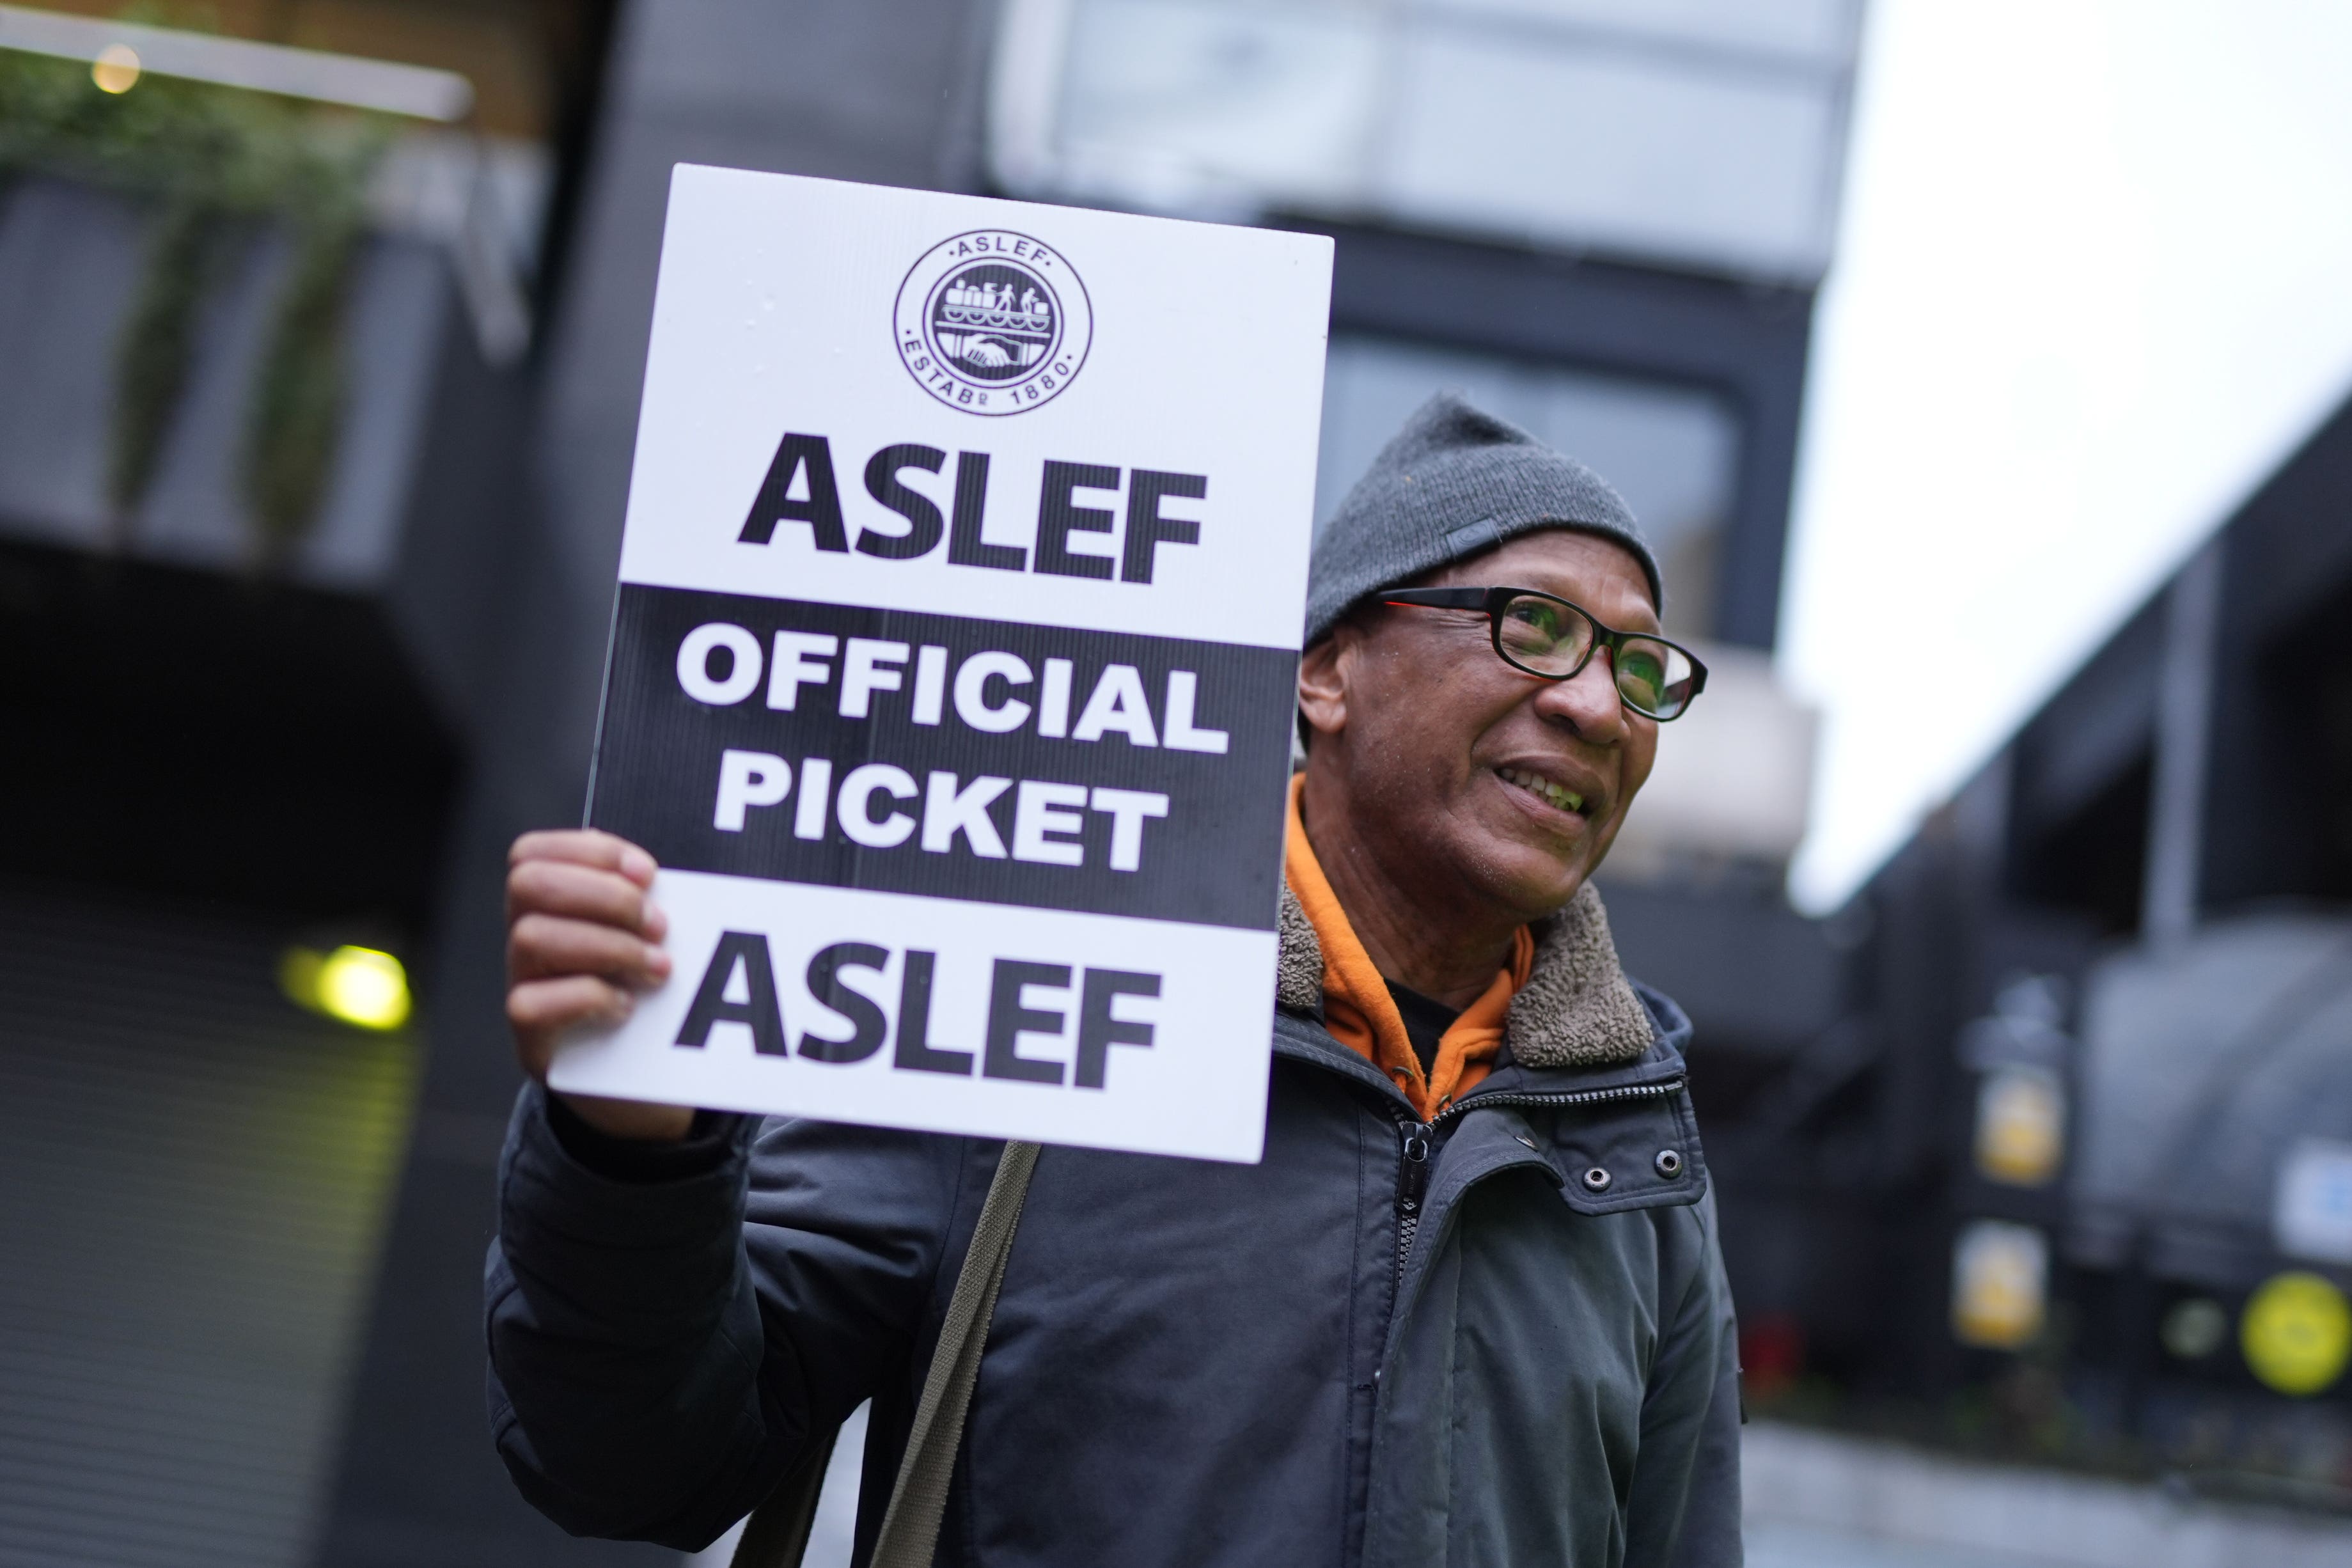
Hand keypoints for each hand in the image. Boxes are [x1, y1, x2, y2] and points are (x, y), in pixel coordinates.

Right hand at [505, 829, 693, 1140]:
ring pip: (532, 937)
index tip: (649, 873)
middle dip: (605, 895)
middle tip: (659, 926)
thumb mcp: (645, 943)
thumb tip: (657, 879)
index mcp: (549, 908)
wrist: (640, 1086)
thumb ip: (642, 905)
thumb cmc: (649, 998)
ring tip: (659, 969)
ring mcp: (520, 987)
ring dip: (610, 946)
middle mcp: (524, 942)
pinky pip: (532, 1003)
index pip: (532, 853)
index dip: (591, 852)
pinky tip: (627, 1007)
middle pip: (529, 884)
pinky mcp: (529, 1038)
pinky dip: (590, 997)